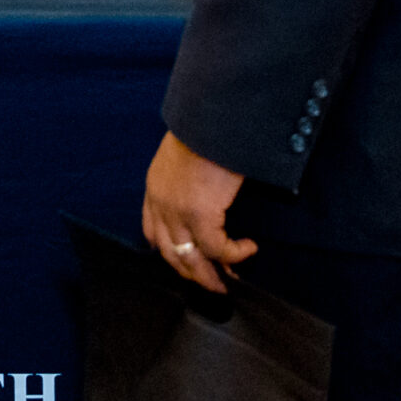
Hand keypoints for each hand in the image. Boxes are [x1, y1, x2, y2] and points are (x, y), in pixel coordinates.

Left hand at [142, 132, 255, 292]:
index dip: (168, 250)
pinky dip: (234, 254)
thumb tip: (206, 193)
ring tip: (229, 281)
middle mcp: (160, 204)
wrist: (210, 117)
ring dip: (211, 276)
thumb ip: (186, 178)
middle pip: (170, 253)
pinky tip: (248, 249)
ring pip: (191, 259)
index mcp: (154, 187)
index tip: (185, 260)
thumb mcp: (184, 154)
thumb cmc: (206, 129)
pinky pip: (217, 249)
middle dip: (193, 272)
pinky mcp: (200, 216)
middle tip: (213, 283)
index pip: (152, 231)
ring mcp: (177, 212)